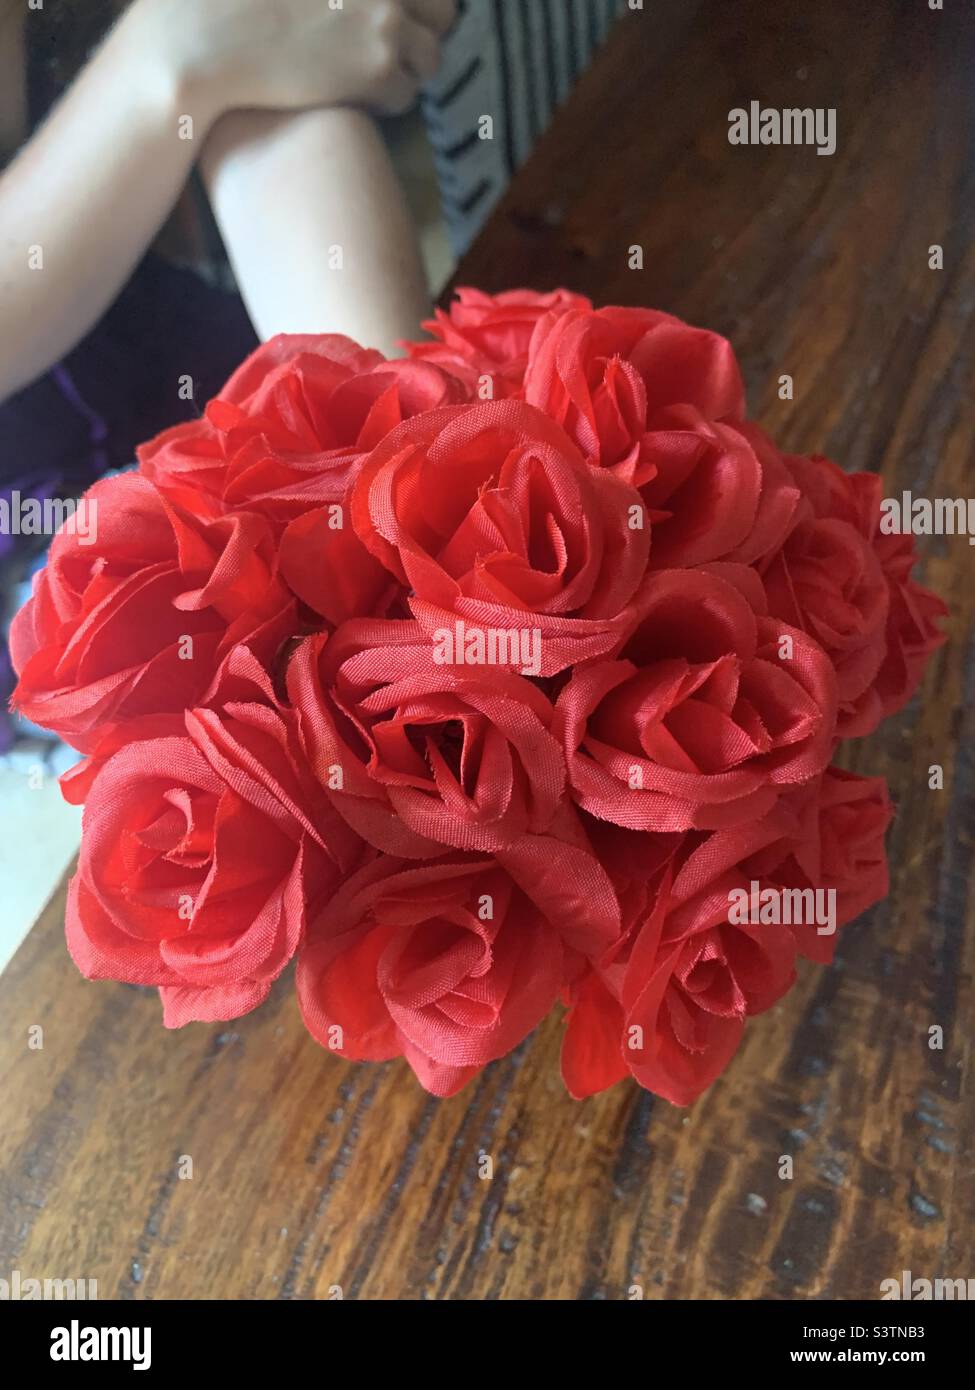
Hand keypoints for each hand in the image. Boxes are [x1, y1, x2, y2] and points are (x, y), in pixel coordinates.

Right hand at [134, 0, 456, 126]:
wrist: (207, 42)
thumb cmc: (233, 1)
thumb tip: (351, 3)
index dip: (415, 4)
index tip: (400, 19)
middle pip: (444, 14)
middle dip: (424, 34)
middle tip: (394, 51)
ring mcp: (385, 22)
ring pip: (430, 60)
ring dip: (408, 72)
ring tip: (372, 77)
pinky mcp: (376, 69)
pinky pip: (406, 95)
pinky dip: (387, 101)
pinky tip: (358, 98)